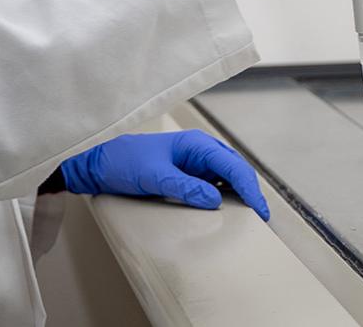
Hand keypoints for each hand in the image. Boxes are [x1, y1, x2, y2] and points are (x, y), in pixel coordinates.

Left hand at [60, 129, 269, 219]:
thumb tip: (214, 200)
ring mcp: (194, 162)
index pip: (232, 166)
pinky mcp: (187, 174)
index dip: (249, 189)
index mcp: (195, 144)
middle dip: (250, 192)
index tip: (260, 211)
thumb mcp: (154, 176)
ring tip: (250, 218)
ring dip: (240, 195)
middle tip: (261, 219)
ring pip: (227, 178)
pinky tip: (228, 212)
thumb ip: (184, 186)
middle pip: (235, 170)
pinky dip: (225, 197)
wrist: (101, 164)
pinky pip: (213, 185)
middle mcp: (199, 151)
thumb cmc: (125, 163)